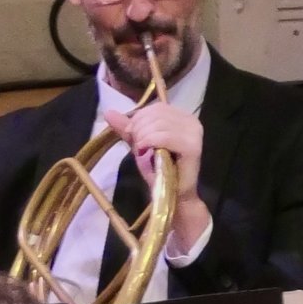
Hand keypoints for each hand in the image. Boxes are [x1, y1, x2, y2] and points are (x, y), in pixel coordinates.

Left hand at [120, 95, 207, 243]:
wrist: (172, 195)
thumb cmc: (158, 171)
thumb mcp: (140, 145)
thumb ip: (127, 128)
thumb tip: (108, 112)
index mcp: (181, 117)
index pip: (156, 107)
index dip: (138, 120)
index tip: (133, 138)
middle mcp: (191, 120)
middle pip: (156, 114)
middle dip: (139, 130)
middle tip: (138, 148)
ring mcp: (194, 133)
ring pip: (158, 124)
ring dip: (143, 139)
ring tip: (144, 153)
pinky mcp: (192, 146)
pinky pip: (164, 137)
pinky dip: (150, 143)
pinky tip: (145, 152)